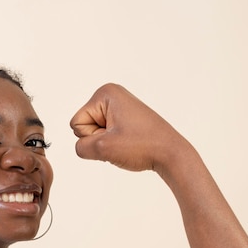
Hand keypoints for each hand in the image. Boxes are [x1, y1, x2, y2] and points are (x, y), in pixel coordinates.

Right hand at [69, 83, 195, 174]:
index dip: (92, 137)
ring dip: (106, 145)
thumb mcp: (104, 149)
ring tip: (127, 144)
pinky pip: (106, 136)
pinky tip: (129, 145)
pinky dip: (113, 145)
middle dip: (99, 140)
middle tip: (122, 142)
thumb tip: (81, 147)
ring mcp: (119, 107)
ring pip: (95, 134)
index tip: (115, 137)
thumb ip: (81, 148)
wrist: (170, 153)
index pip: (77, 124)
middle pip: (84, 126)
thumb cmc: (142, 146)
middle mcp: (111, 95)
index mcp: (105, 93)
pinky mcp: (125, 119)